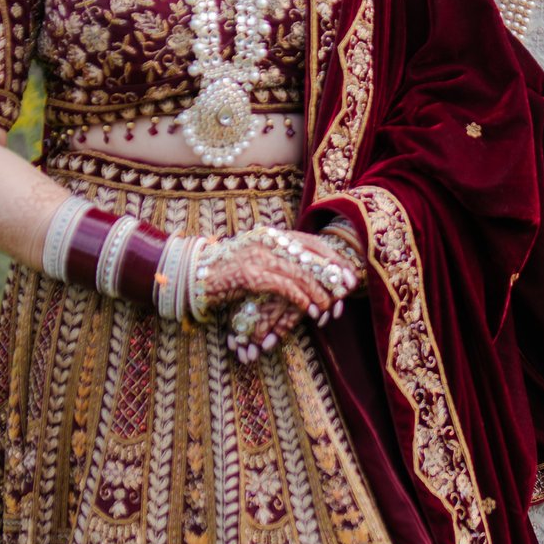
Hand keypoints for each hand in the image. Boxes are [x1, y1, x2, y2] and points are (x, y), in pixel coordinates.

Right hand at [194, 227, 357, 361]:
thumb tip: (307, 272)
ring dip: (318, 292)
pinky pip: (284, 286)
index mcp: (270, 234)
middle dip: (332, 274)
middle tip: (349, 289)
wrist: (193, 275)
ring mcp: (258, 255)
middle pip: (309, 255)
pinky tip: (311, 309)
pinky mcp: (250, 273)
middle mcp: (266, 240)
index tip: (349, 271)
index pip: (310, 241)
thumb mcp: (255, 260)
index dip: (332, 257)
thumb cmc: (226, 272)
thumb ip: (278, 260)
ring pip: (300, 273)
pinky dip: (301, 299)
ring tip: (329, 306)